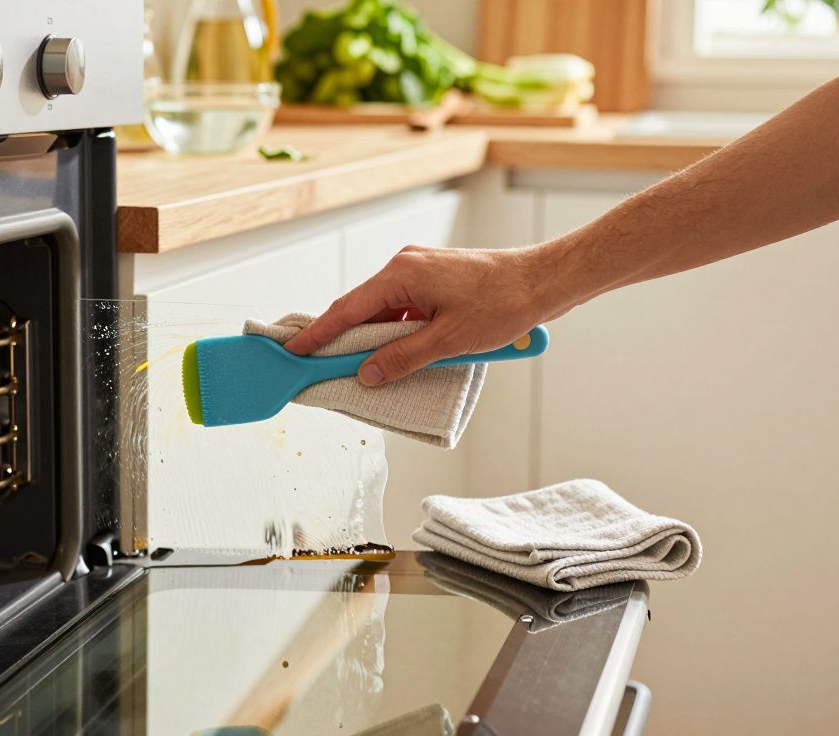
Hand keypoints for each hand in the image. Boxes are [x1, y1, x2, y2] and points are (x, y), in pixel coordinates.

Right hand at [284, 246, 558, 385]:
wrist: (544, 281)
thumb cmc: (503, 303)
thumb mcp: (448, 340)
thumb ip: (402, 358)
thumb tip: (367, 374)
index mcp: (401, 273)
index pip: (346, 309)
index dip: (318, 334)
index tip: (294, 352)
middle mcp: (405, 266)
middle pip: (362, 309)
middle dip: (344, 341)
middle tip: (322, 368)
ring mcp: (420, 271)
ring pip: (384, 311)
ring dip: (376, 339)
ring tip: (364, 370)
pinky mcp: (435, 279)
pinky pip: (404, 308)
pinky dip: (397, 332)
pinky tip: (399, 355)